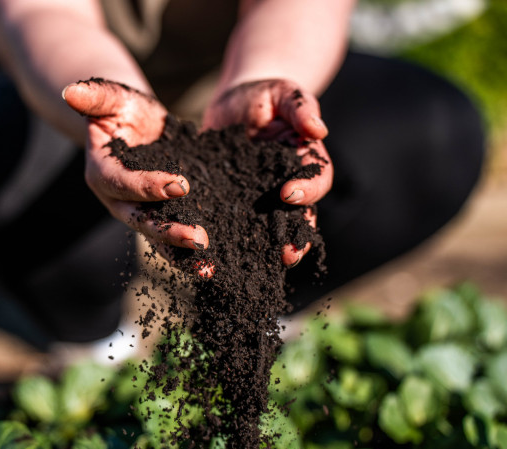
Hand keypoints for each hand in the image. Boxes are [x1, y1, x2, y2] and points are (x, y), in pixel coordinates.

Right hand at [63, 79, 208, 250]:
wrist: (134, 124)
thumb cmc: (121, 108)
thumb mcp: (110, 97)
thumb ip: (94, 96)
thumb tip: (72, 91)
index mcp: (101, 173)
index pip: (122, 184)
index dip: (148, 186)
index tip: (181, 184)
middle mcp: (116, 201)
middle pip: (140, 220)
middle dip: (169, 231)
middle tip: (199, 238)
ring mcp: (137, 213)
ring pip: (156, 237)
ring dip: (181, 252)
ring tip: (207, 264)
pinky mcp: (157, 216)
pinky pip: (170, 239)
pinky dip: (188, 254)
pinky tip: (210, 265)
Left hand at [203, 79, 332, 265]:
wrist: (233, 105)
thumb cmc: (265, 96)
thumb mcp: (284, 94)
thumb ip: (300, 107)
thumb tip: (319, 129)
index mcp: (306, 163)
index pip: (316, 180)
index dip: (308, 190)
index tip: (288, 193)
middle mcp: (288, 188)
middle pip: (299, 218)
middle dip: (294, 237)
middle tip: (287, 254)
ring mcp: (262, 201)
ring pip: (270, 231)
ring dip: (266, 251)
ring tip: (259, 266)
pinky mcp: (235, 206)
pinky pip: (235, 227)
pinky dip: (229, 243)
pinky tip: (217, 256)